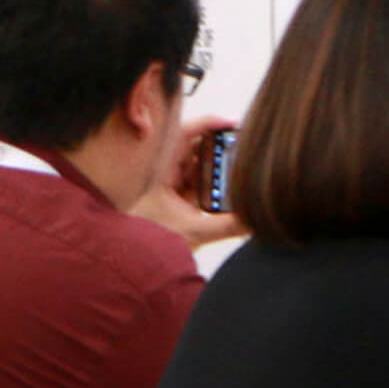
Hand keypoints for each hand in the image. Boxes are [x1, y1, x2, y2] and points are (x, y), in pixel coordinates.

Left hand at [133, 117, 242, 250]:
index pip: (183, 136)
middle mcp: (164, 175)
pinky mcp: (177, 200)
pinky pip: (199, 183)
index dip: (208, 125)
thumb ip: (229, 225)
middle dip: (220, 147)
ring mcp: (171, 187)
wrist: (131, 262)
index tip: (231, 124)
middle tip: (242, 148)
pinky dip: (215, 183)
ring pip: (199, 166)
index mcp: (160, 173)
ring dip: (219, 167)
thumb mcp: (194, 232)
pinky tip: (229, 189)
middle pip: (196, 149)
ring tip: (239, 169)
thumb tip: (257, 218)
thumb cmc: (148, 242)